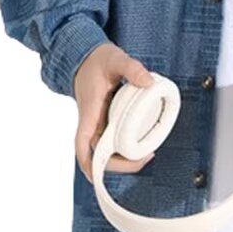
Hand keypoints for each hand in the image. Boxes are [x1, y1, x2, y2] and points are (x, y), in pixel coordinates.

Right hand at [73, 43, 155, 182]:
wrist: (86, 56)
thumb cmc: (97, 59)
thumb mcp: (116, 58)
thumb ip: (132, 68)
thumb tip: (149, 83)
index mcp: (89, 111)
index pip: (83, 144)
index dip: (90, 164)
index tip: (101, 175)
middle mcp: (91, 122)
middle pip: (97, 155)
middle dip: (120, 164)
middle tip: (147, 156)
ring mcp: (98, 122)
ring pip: (106, 150)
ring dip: (124, 158)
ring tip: (149, 153)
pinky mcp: (105, 120)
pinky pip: (113, 139)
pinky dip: (125, 146)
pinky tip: (142, 143)